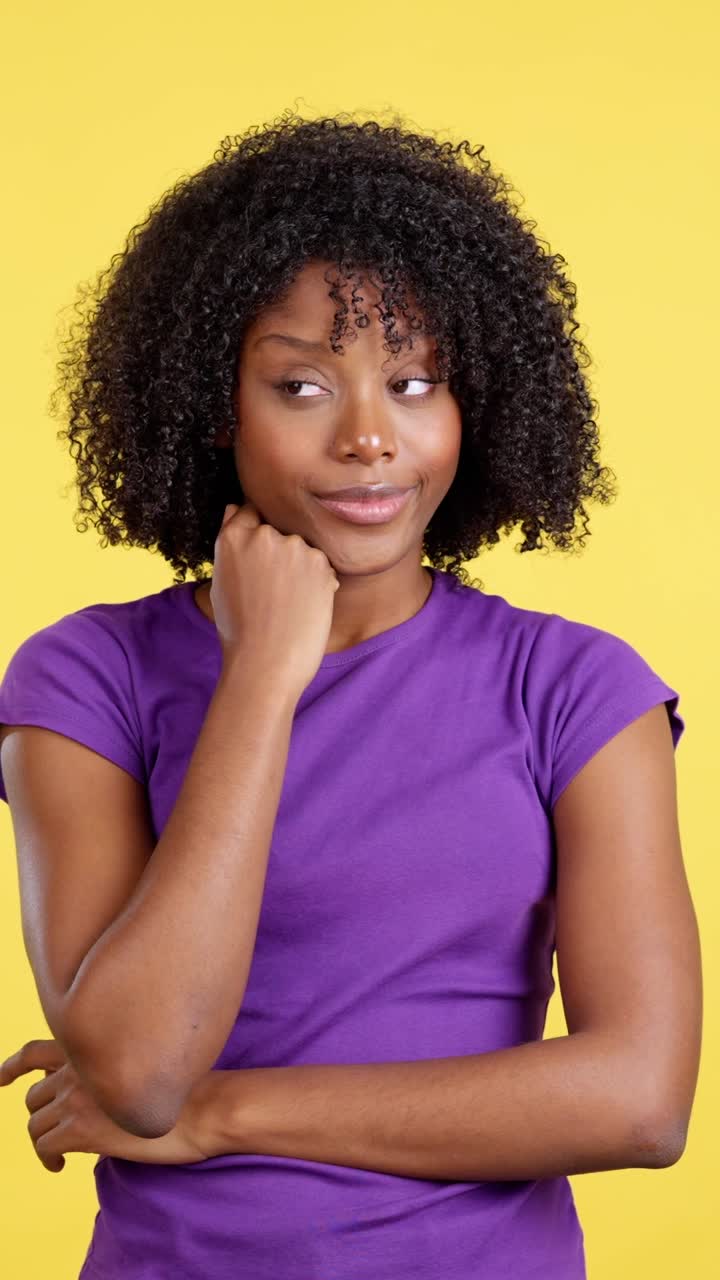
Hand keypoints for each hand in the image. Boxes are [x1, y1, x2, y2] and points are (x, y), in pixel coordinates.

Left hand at [0, 1039, 223, 1172]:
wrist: (205, 1106)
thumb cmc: (187, 1087)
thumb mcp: (142, 1063)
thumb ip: (108, 1067)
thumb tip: (90, 1089)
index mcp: (93, 1046)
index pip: (36, 1051)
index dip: (12, 1065)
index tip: (1, 1078)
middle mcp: (79, 1066)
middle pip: (33, 1095)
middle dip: (38, 1114)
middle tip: (52, 1131)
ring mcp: (78, 1096)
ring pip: (35, 1123)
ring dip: (43, 1140)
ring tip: (59, 1154)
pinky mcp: (82, 1128)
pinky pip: (43, 1146)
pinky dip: (47, 1159)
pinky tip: (61, 1167)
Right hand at [211, 501, 339, 696]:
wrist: (266, 662)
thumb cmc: (239, 630)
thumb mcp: (222, 582)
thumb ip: (231, 541)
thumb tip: (234, 508)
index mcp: (232, 538)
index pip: (249, 511)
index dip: (256, 531)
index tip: (261, 556)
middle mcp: (262, 535)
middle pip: (279, 532)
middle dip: (280, 554)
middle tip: (274, 592)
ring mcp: (293, 547)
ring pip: (303, 549)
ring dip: (301, 567)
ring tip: (288, 603)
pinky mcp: (320, 562)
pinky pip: (322, 565)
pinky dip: (319, 582)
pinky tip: (304, 607)